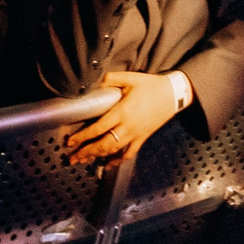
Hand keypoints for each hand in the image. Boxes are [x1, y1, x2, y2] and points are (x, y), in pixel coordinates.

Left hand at [66, 72, 181, 165]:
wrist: (174, 95)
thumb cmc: (151, 86)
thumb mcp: (131, 78)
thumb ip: (111, 79)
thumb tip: (95, 82)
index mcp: (122, 112)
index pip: (98, 128)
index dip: (83, 137)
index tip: (70, 141)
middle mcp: (128, 127)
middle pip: (104, 144)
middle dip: (86, 152)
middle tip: (72, 158)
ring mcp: (136, 134)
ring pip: (115, 150)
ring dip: (98, 157)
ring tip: (83, 161)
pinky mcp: (143, 137)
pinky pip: (130, 153)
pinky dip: (118, 160)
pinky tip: (108, 165)